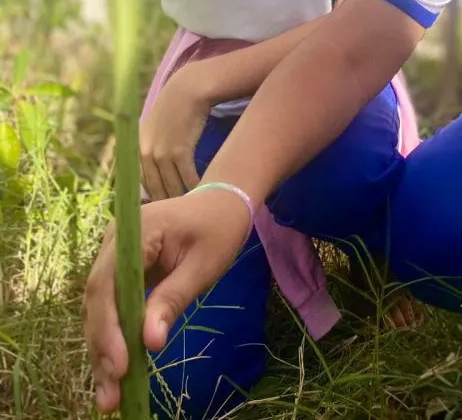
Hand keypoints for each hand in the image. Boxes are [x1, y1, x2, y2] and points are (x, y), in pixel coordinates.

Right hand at [84, 189, 249, 413]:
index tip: (120, 365)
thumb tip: (149, 342)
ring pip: (100, 309)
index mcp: (135, 230)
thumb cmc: (220, 228)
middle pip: (97, 300)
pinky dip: (115, 338)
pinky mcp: (122, 270)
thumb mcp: (203, 265)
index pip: (108, 283)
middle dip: (103, 349)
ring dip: (104, 351)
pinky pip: (112, 306)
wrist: (225, 202)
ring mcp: (115, 255)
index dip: (108, 327)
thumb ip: (173, 299)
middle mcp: (114, 241)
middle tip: (111, 395)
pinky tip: (118, 371)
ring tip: (111, 396)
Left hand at [140, 63, 212, 200]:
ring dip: (182, 200)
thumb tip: (156, 179)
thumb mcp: (154, 131)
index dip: (154, 201)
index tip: (165, 211)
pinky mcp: (179, 151)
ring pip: (172, 187)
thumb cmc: (174, 111)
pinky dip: (194, 188)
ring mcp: (161, 153)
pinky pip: (187, 178)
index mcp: (135, 151)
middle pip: (156, 190)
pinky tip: (202, 193)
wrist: (187, 90)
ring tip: (192, 210)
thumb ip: (151, 153)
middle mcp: (144, 155)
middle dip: (168, 205)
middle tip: (180, 217)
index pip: (142, 186)